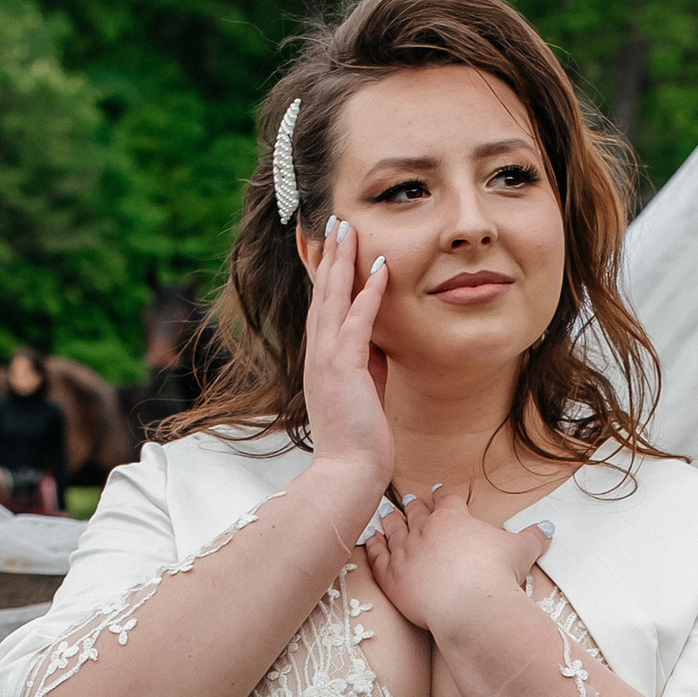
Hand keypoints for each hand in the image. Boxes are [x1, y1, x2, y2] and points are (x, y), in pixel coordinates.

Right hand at [301, 218, 393, 492]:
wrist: (347, 473)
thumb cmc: (357, 441)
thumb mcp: (364, 393)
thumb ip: (368, 365)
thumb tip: (377, 344)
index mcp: (321, 361)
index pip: (321, 308)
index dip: (324, 275)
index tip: (327, 246)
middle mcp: (318, 355)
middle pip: (322, 294)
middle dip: (328, 256)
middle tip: (333, 222)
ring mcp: (328, 361)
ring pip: (333, 299)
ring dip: (342, 262)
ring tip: (348, 229)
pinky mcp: (345, 369)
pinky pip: (358, 322)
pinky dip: (368, 293)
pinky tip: (379, 268)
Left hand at [362, 481, 547, 646]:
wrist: (470, 605)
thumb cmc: (496, 576)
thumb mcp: (521, 551)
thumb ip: (533, 536)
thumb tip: (547, 528)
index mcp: (454, 518)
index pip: (447, 500)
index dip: (443, 495)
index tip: (439, 491)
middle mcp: (425, 529)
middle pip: (416, 511)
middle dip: (414, 505)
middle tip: (409, 500)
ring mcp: (405, 551)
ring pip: (393, 528)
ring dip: (390, 520)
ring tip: (387, 513)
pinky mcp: (391, 576)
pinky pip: (377, 555)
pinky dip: (373, 546)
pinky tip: (371, 540)